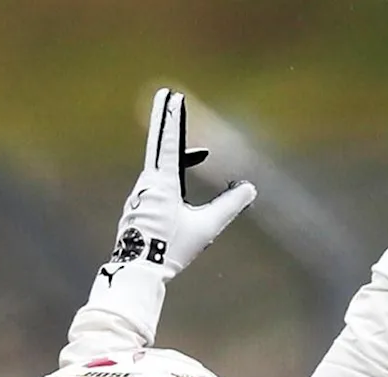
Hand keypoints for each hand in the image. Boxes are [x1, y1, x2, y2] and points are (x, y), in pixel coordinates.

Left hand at [106, 89, 256, 283]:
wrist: (137, 271)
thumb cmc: (172, 249)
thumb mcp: (205, 227)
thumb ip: (228, 206)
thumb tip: (249, 188)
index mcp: (162, 183)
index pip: (168, 143)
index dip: (172, 119)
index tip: (172, 96)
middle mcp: (147, 183)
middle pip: (160, 146)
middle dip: (167, 121)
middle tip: (167, 95)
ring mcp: (140, 195)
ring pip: (161, 168)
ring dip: (180, 157)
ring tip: (200, 154)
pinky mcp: (138, 207)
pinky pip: (157, 184)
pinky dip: (172, 177)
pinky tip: (182, 190)